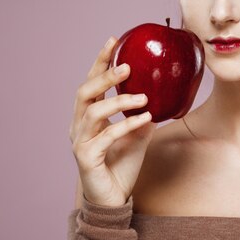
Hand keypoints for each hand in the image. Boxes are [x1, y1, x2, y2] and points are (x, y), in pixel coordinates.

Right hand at [70, 37, 156, 206]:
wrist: (113, 199)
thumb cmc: (122, 165)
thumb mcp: (137, 134)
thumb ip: (142, 114)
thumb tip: (161, 94)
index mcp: (87, 116)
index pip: (91, 82)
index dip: (100, 61)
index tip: (113, 40)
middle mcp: (78, 126)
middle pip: (84, 92)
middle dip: (105, 76)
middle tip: (127, 66)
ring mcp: (80, 141)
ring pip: (94, 111)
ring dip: (120, 101)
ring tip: (144, 97)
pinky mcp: (87, 157)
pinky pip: (107, 136)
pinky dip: (128, 124)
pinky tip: (146, 118)